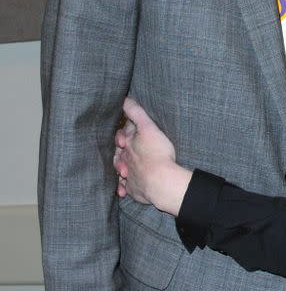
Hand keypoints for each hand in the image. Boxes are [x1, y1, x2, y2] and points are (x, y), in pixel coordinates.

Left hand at [114, 97, 191, 215]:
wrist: (160, 181)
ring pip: (121, 170)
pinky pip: (126, 188)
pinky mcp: (134, 189)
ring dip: (121, 169)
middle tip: (124, 150)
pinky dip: (124, 188)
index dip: (124, 132)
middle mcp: (125, 159)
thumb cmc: (157, 153)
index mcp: (128, 144)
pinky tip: (123, 190)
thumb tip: (124, 99)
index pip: (123, 135)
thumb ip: (136, 113)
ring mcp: (128, 175)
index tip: (127, 133)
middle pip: (120, 153)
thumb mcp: (148, 128)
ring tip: (123, 170)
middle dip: (121, 151)